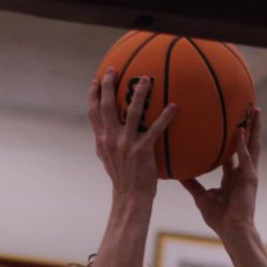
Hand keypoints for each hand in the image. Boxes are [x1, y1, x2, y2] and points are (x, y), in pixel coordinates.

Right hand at [88, 69, 176, 198]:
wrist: (130, 197)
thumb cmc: (122, 179)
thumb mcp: (107, 160)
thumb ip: (105, 144)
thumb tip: (103, 135)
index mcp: (102, 140)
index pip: (93, 113)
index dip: (93, 95)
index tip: (95, 80)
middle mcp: (111, 139)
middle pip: (106, 106)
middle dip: (108, 85)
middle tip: (113, 70)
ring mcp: (126, 144)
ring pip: (132, 112)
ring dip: (139, 94)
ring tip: (146, 80)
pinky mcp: (142, 151)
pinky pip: (156, 129)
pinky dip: (165, 117)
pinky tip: (174, 106)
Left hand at [181, 107, 260, 240]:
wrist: (233, 232)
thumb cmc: (219, 218)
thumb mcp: (201, 197)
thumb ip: (192, 184)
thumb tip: (178, 173)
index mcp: (233, 176)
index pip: (233, 153)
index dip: (234, 139)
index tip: (231, 123)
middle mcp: (243, 172)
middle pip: (247, 144)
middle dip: (248, 126)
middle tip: (248, 108)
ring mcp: (249, 174)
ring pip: (253, 146)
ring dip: (254, 128)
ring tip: (254, 110)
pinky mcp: (250, 179)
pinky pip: (246, 159)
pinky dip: (243, 146)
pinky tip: (240, 132)